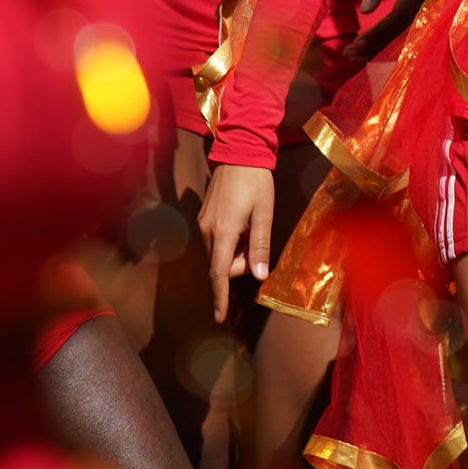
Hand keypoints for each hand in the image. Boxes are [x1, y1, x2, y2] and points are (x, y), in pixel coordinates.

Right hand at [198, 162, 274, 322]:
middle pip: (221, 265)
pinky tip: (242, 223)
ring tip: (251, 227)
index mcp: (223, 232)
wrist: (239, 151)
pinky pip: (216, 241)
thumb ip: (260, 246)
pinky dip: (230, 242)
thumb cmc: (256, 182)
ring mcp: (203, 223)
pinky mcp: (203, 217)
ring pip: (219, 254)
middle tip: (257, 241)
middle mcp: (207, 230)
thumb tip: (259, 276)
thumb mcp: (264, 214)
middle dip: (239, 264)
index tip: (219, 317)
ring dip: (235, 252)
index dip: (220, 297)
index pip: (219, 273)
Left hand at [348, 0, 450, 61]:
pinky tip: (372, 48)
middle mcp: (429, 2)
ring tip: (355, 56)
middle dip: (375, 46)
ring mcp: (432, 9)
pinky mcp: (428, 13)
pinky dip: (390, 40)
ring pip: (405, 35)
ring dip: (381, 47)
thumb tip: (365, 11)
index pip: (397, 17)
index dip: (377, 33)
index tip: (356, 44)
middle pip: (401, 32)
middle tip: (349, 55)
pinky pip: (409, 30)